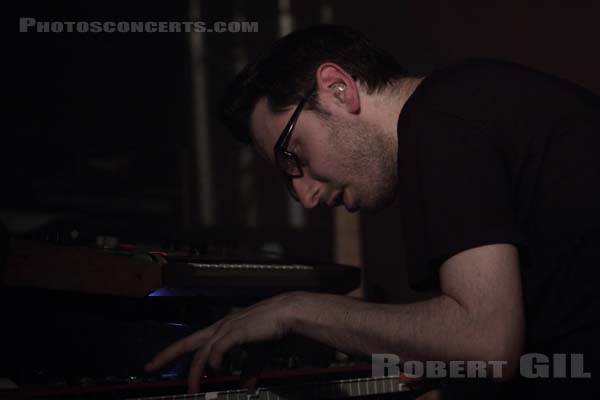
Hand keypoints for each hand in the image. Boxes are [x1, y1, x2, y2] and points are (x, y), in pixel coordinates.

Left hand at [144, 292, 300, 392]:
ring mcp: (226, 328)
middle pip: (187, 342)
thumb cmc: (272, 330)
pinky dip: (215, 364)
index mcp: (222, 330)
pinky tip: (219, 373)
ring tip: (193, 389)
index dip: (176, 352)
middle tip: (149, 367)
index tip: (160, 362)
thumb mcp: (257, 356)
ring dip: (195, 373)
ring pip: (201, 352)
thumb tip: (245, 389)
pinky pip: (217, 351)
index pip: (194, 342)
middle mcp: (220, 327)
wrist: (287, 314)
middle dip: (167, 355)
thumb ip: (248, 372)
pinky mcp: (235, 332)